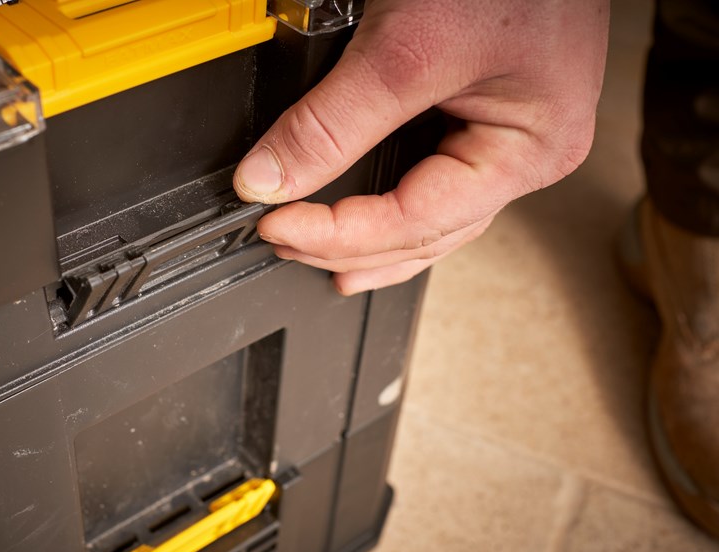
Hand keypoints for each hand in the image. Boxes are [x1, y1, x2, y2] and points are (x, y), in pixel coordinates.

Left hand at [234, 0, 609, 293]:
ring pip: (429, 215)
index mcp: (529, 150)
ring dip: (369, 242)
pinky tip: (360, 221)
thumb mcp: (405, 48)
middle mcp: (524, 152)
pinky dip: (387, 203)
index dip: (337, 235)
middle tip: (284, 245)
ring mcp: (505, 133)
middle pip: (424, 232)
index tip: (276, 227)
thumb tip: (269, 177)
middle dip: (350, 248)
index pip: (415, 221)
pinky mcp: (479, 107)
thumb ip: (331, 122)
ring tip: (318, 258)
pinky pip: (429, 176)